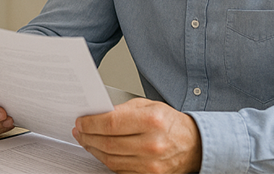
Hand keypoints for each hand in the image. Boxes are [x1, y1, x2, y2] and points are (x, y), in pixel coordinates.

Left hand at [72, 98, 201, 173]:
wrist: (194, 145)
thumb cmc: (170, 123)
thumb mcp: (148, 106)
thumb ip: (122, 109)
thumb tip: (96, 114)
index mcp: (152, 121)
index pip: (111, 123)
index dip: (91, 123)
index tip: (81, 121)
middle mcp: (152, 144)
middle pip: (108, 142)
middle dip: (88, 136)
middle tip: (79, 130)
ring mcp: (151, 163)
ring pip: (111, 159)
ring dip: (93, 149)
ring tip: (86, 140)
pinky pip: (119, 169)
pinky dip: (106, 160)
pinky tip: (100, 151)